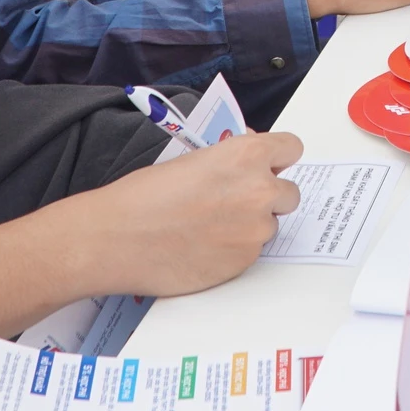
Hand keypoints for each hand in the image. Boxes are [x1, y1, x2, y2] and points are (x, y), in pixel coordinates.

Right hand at [58, 129, 303, 298]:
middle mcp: (260, 190)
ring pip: (270, 225)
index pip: (292, 148)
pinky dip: (235, 250)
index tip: (268, 167)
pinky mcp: (244, 262)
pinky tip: (204, 247)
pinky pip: (252, 252)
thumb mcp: (194, 159)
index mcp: (247, 154)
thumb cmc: (145, 195)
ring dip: (251, 226)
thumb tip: (250, 161)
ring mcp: (256, 230)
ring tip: (211, 227)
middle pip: (289, 192)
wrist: (117, 238)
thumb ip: (232, 159)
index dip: (278, 159)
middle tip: (236, 203)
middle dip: (268, 197)